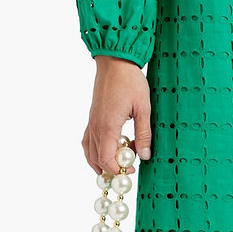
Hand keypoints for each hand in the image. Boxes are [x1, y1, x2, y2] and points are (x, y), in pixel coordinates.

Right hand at [82, 57, 152, 175]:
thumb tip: (145, 156)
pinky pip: (88, 140)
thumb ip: (144, 134)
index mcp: (107, 125)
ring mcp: (92, 122)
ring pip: (89, 151)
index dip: (118, 169)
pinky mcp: (92, 117)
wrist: (115, 62)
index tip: (132, 169)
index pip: (106, 159)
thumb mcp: (143, 108)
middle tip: (128, 169)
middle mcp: (95, 126)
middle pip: (96, 159)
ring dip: (101, 162)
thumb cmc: (130, 81)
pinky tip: (107, 150)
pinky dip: (95, 151)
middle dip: (111, 168)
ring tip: (116, 165)